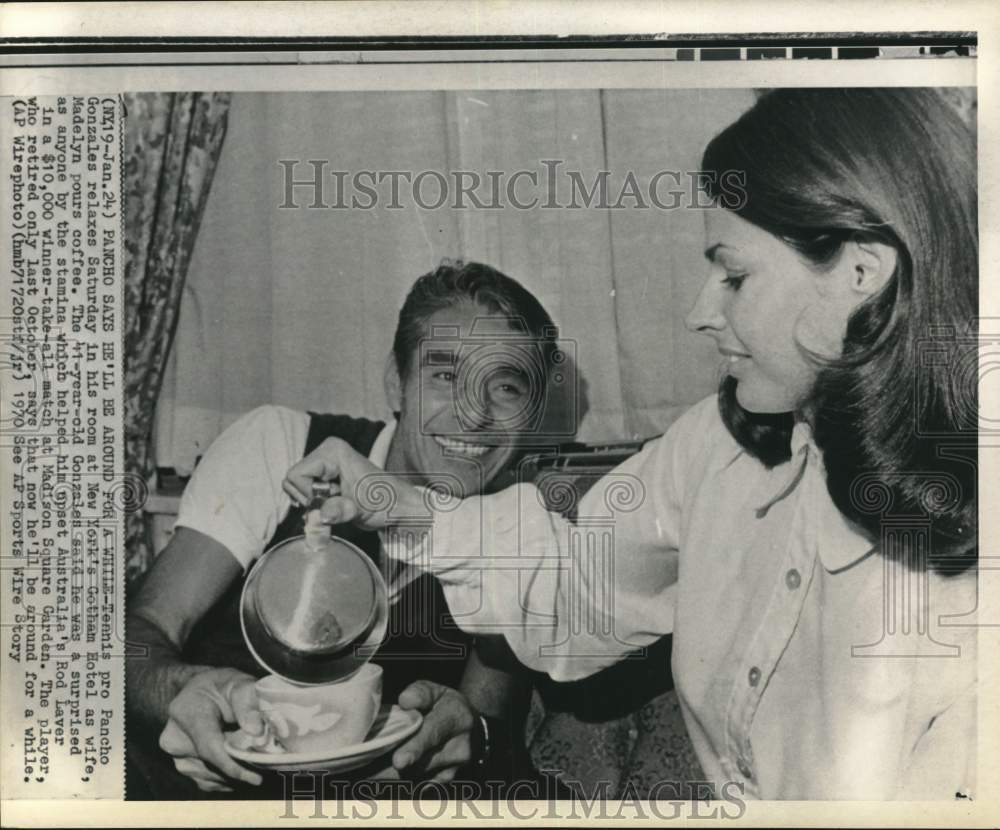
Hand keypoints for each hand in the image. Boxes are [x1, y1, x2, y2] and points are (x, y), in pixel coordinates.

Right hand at [158, 668, 264, 791]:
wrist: (203, 691)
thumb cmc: (223, 685)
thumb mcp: (238, 683)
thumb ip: (248, 703)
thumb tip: (256, 731)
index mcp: (184, 712)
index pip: (209, 747)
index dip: (233, 765)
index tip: (256, 778)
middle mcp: (174, 738)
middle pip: (212, 764)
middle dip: (240, 765)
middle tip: (265, 760)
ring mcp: (176, 755)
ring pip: (211, 776)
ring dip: (235, 772)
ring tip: (253, 756)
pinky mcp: (184, 767)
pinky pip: (209, 781)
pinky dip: (227, 777)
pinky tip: (241, 763)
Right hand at [282, 436, 423, 530]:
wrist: (397, 506)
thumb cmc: (384, 503)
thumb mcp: (360, 509)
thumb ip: (338, 511)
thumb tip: (320, 517)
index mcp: (332, 451)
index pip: (296, 475)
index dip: (307, 494)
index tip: (330, 501)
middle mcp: (325, 452)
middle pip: (292, 481)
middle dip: (309, 499)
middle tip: (336, 503)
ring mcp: (325, 463)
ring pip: (296, 488)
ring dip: (314, 503)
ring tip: (338, 503)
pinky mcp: (325, 474)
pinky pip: (304, 491)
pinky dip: (316, 504)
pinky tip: (335, 504)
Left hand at [388, 680, 479, 783]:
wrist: (473, 729)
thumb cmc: (447, 706)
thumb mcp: (437, 691)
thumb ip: (420, 693)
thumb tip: (405, 701)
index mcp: (457, 717)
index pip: (433, 733)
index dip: (415, 748)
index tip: (399, 761)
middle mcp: (460, 746)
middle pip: (423, 762)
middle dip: (395, 766)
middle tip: (372, 769)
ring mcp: (455, 768)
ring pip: (417, 775)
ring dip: (395, 773)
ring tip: (378, 764)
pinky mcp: (447, 781)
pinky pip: (419, 784)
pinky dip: (404, 779)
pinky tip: (391, 771)